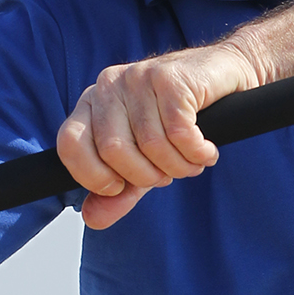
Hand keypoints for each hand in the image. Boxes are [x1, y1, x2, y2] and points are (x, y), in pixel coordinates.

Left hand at [56, 37, 264, 228]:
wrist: (224, 75)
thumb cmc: (179, 119)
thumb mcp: (143, 162)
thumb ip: (118, 192)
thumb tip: (91, 219)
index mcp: (91, 104)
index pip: (69, 145)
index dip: (93, 177)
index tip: (121, 187)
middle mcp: (109, 86)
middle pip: (113, 150)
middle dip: (146, 175)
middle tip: (166, 174)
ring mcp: (138, 77)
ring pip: (151, 144)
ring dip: (179, 167)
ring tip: (191, 162)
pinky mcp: (171, 77)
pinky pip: (180, 134)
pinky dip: (197, 153)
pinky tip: (206, 151)